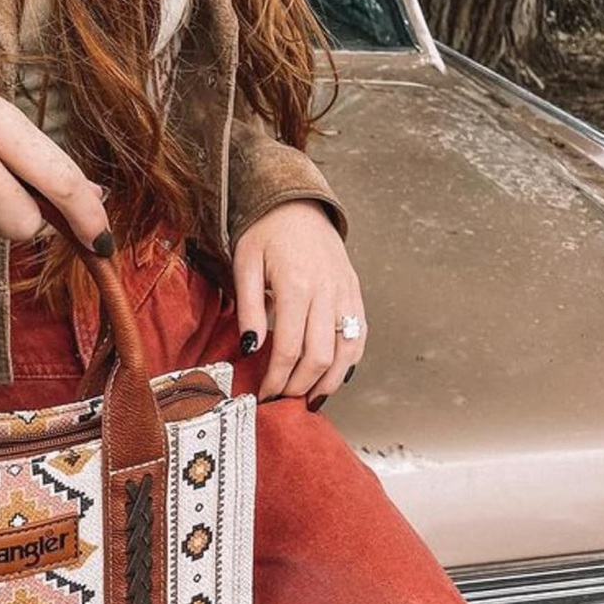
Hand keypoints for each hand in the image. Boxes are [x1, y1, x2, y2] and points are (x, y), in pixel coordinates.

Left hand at [232, 200, 365, 405]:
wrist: (296, 202)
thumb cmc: (264, 232)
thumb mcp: (245, 264)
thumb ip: (250, 308)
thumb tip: (251, 348)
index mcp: (296, 285)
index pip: (290, 348)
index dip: (277, 379)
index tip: (264, 396)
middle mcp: (326, 291)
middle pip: (319, 356)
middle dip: (299, 386)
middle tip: (282, 401)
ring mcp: (345, 292)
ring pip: (345, 350)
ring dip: (329, 381)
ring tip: (310, 400)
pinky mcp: (354, 291)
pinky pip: (359, 334)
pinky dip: (349, 361)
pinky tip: (333, 377)